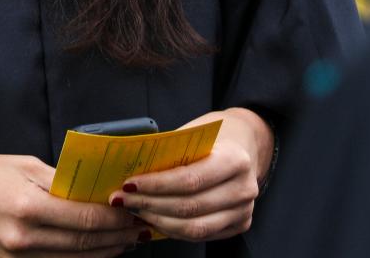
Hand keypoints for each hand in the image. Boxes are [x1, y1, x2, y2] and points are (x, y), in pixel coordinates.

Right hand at [0, 153, 147, 256]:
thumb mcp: (21, 164)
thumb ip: (60, 180)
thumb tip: (96, 190)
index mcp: (27, 206)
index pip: (86, 218)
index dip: (116, 218)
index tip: (135, 210)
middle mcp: (24, 238)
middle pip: (86, 244)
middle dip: (118, 237)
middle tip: (141, 228)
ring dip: (105, 252)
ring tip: (126, 240)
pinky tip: (96, 249)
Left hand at [117, 109, 271, 242]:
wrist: (246, 146)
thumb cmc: (215, 138)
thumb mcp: (194, 134)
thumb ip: (169, 152)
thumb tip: (131, 168)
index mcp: (235, 159)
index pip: (190, 179)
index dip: (156, 185)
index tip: (129, 184)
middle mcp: (244, 188)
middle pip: (190, 207)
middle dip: (150, 204)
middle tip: (123, 199)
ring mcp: (244, 210)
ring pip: (195, 227)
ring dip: (158, 221)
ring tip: (135, 210)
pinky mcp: (239, 225)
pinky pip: (201, 235)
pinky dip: (173, 230)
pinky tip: (154, 220)